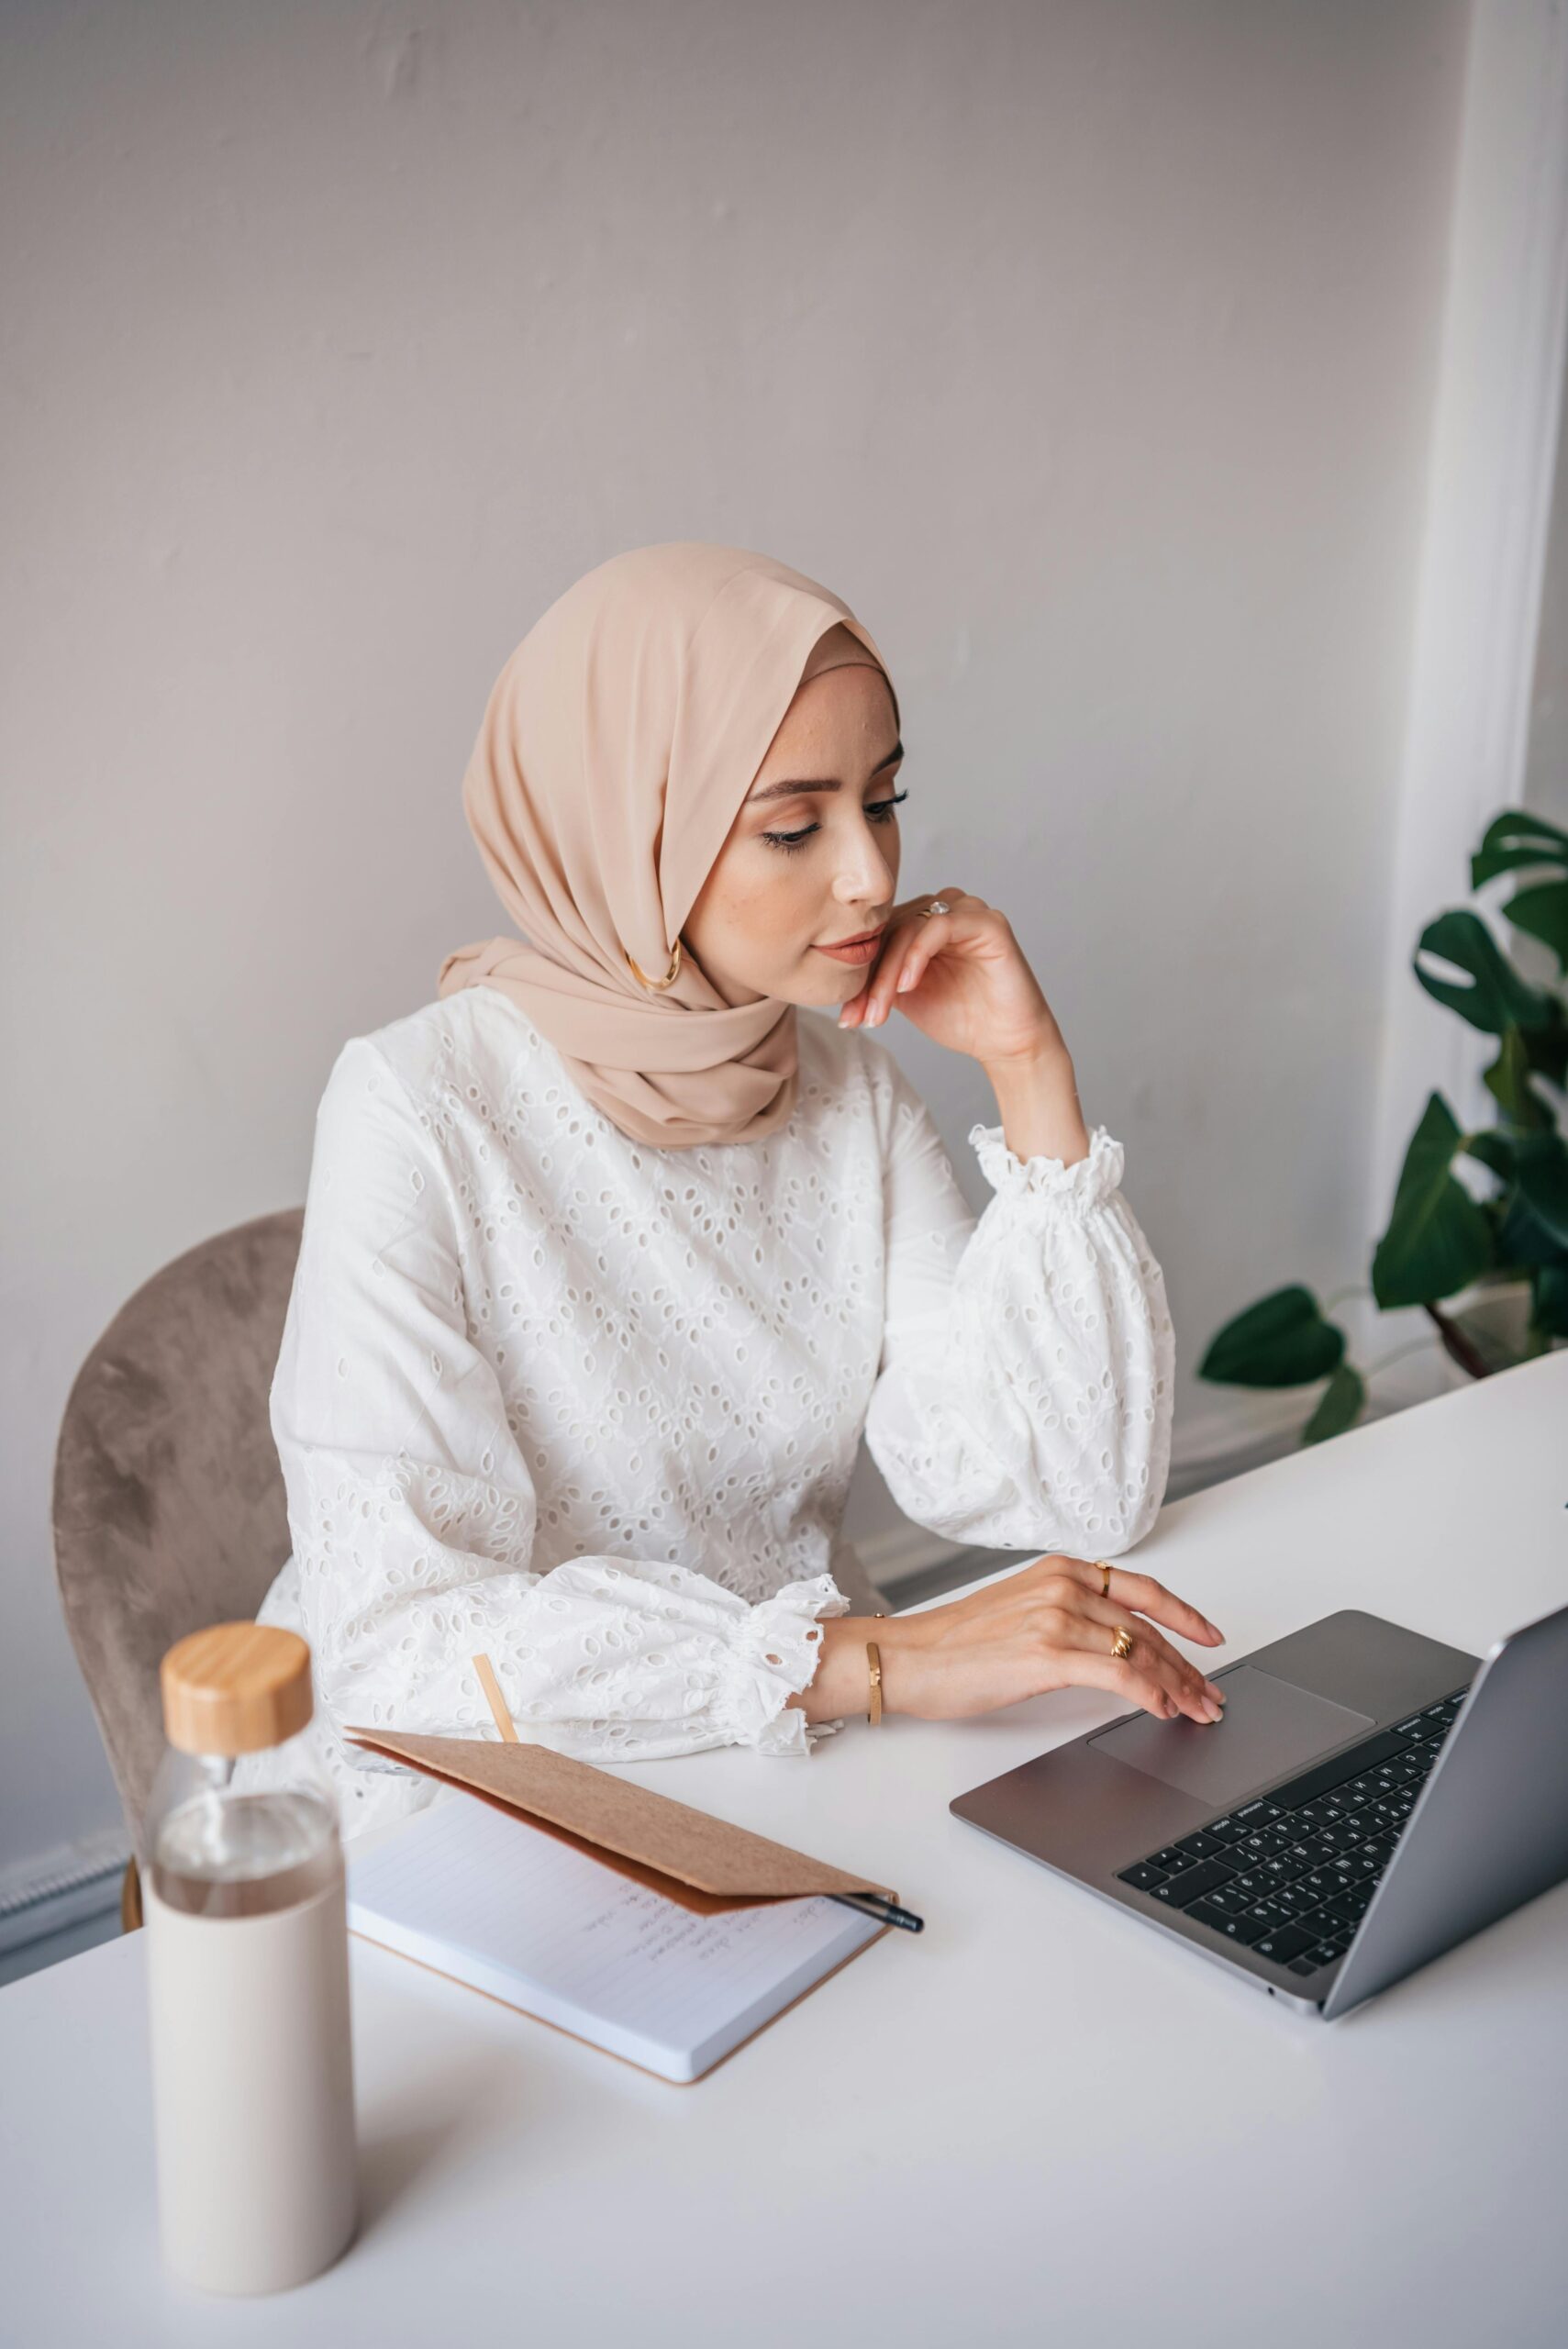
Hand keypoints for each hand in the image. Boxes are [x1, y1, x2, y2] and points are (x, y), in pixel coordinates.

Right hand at [791, 1554, 1226, 1727]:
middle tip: (1210, 1694)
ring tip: (1195, 1710)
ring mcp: (1056, 1618)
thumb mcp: (1021, 1609)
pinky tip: (1162, 1709)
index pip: (1142, 1590)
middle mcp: (1063, 1586)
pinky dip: (1148, 1694)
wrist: (909, 1657)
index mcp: (1060, 1570)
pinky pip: (1117, 1675)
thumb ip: (1068, 1614)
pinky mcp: (1046, 1654)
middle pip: (1148, 1627)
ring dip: (1177, 1686)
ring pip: (1140, 1652)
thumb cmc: (955, 1642)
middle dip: (1188, 1666)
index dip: (1186, 1615)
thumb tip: (1118, 1646)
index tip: (1211, 1637)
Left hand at [837, 886, 1061, 1068]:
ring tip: (881, 1010)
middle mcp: (943, 910)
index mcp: (921, 923)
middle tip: (859, 1017)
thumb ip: (876, 977)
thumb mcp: (903, 997)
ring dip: (888, 972)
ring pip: (909, 928)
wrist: (1004, 1042)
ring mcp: (966, 912)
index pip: (878, 937)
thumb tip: (833, 981)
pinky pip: (940, 925)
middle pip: (889, 932)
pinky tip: (907, 985)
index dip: (858, 976)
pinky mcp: (987, 922)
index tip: (846, 1017)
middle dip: (870, 979)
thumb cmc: (961, 1017)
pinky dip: (917, 954)